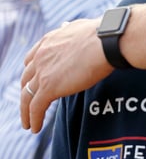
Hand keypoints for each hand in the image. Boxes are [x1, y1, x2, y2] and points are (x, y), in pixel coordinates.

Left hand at [20, 18, 110, 132]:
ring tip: (28, 124)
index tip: (36, 83)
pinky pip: (35, 107)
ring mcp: (43, 72)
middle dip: (26, 93)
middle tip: (29, 105)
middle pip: (26, 79)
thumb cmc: (105, 36)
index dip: (32, 73)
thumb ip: (77, 35)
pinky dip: (33, 119)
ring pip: (26, 96)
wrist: (107, 41)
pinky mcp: (48, 87)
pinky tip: (35, 128)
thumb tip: (83, 32)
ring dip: (25, 111)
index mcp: (49, 41)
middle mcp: (41, 55)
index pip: (32, 59)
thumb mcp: (85, 30)